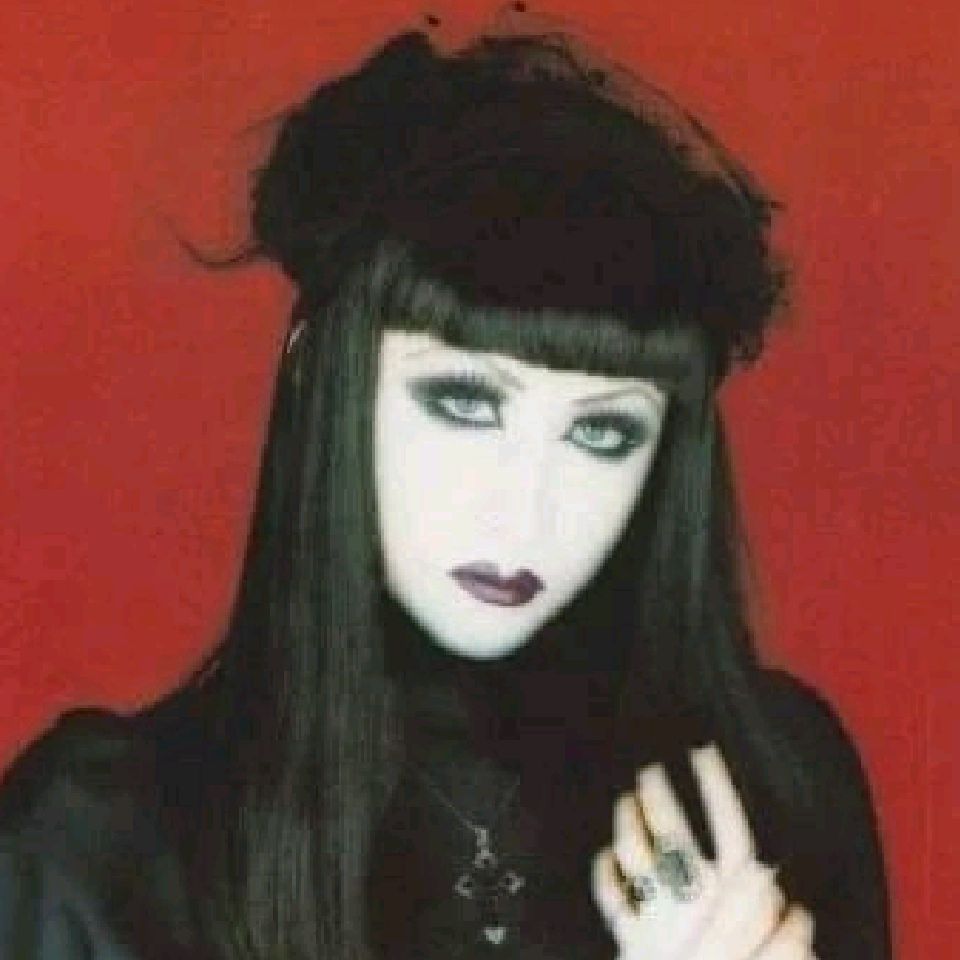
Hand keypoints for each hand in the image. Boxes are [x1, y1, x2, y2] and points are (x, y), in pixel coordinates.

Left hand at [591, 743, 816, 959]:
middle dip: (659, 796)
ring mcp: (655, 918)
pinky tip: (604, 858)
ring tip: (624, 801)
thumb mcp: (778, 957)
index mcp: (734, 897)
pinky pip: (611, 901)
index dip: (716, 787)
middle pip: (672, 832)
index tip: (702, 750)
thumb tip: (790, 903)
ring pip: (635, 855)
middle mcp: (690, 899)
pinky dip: (605, 876)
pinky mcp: (629, 942)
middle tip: (649, 769)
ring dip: (628, 825)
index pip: (729, 828)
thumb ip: (788, 937)